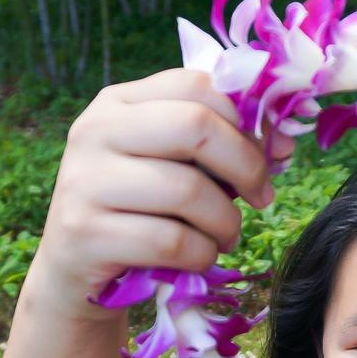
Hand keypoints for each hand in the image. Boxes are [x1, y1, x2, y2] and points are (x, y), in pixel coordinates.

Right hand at [27, 68, 295, 316]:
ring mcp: (85, 181)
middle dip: (246, 166)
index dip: (247, 120)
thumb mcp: (169, 167)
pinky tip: (199, 259)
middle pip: (195, 126)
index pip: (197, 85)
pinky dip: (201, 255)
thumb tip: (282, 142)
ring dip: (225, 222)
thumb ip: (215, 146)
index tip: (270, 155)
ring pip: (188, 190)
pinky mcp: (85, 232)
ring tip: (225, 237)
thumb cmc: (137, 214)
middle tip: (260, 197)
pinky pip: (170, 241)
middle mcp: (95, 131)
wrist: (74, 272)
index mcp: (118, 103)